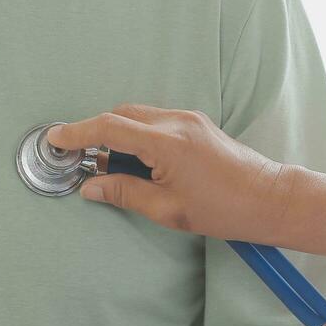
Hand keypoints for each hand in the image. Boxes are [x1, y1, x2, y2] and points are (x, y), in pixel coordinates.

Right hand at [47, 106, 298, 242]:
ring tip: (112, 168)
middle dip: (96, 134)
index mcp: (166, 142)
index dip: (77, 132)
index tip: (56, 139)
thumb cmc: (225, 209)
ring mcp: (188, 119)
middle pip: (121, 116)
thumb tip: (91, 187)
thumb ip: (124, 194)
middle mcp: (176, 122)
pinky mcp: (196, 124)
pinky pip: (155, 122)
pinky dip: (138, 136)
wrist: (269, 199)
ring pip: (138, 117)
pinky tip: (137, 162)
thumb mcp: (167, 209)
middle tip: (81, 160)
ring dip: (118, 135)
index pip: (109, 128)